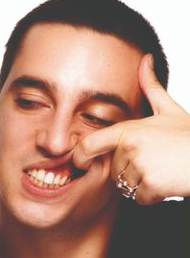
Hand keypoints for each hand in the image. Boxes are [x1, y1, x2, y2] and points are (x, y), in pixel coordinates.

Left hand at [73, 54, 189, 203]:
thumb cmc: (188, 135)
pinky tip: (164, 182)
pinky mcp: (151, 186)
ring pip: (125, 185)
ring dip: (139, 183)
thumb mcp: (169, 108)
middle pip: (113, 170)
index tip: (77, 162)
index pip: (90, 145)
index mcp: (128, 130)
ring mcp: (139, 168)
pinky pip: (139, 198)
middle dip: (127, 170)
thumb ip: (151, 86)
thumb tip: (146, 60)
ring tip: (159, 169)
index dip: (79, 155)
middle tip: (150, 162)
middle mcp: (129, 148)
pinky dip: (149, 195)